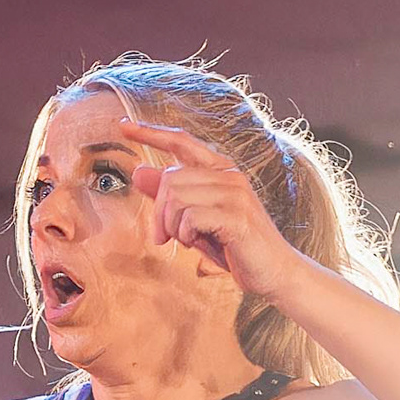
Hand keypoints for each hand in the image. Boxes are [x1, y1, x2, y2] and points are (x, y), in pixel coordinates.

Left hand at [120, 118, 305, 300]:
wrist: (275, 273)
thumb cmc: (236, 247)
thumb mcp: (196, 220)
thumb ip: (170, 197)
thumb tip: (139, 172)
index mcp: (221, 170)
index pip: (182, 141)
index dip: (152, 133)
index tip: (124, 126)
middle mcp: (229, 175)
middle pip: (171, 178)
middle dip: (159, 212)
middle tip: (162, 237)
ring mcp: (235, 194)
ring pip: (177, 198)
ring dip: (172, 226)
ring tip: (185, 240)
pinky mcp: (236, 216)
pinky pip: (190, 217)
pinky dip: (185, 234)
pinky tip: (197, 243)